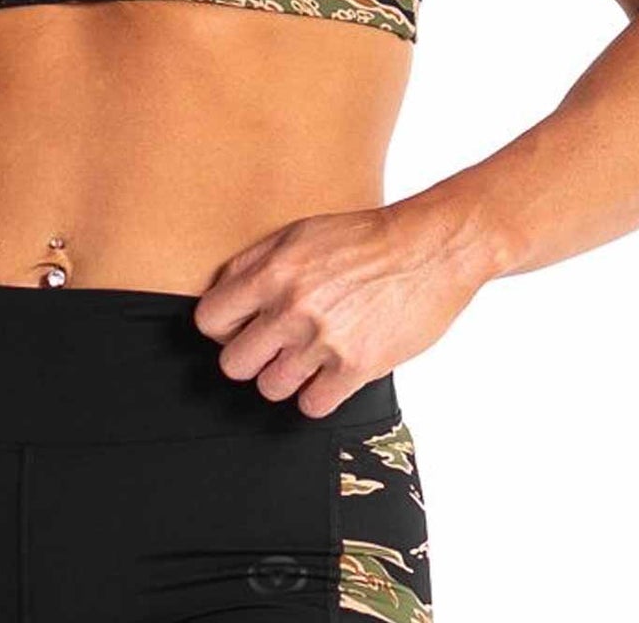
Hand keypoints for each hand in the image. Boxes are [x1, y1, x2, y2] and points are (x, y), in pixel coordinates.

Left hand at [191, 200, 489, 417]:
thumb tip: (222, 292)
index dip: (221, 327)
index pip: (211, 319)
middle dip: (249, 358)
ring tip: (303, 359)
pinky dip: (316, 395)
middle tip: (270, 348)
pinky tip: (328, 374)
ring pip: (270, 388)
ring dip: (284, 377)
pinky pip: (312, 405)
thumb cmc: (364, 238)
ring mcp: (324, 341)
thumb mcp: (300, 232)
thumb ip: (255, 262)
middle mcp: (292, 308)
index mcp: (273, 271)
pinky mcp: (357, 367)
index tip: (237, 329)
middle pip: (234, 364)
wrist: (427, 249)